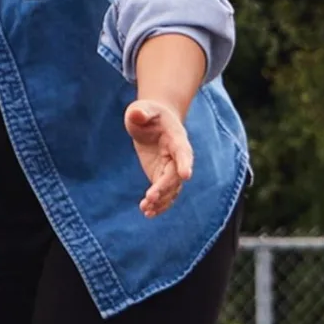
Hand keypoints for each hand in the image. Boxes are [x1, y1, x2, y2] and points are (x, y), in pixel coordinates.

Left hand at [125, 98, 193, 216]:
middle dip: (164, 187)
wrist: (155, 121)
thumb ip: (140, 112)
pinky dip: (159, 204)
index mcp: (176, 137)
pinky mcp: (162, 175)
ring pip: (172, 188)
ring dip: (161, 200)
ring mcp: (171, 167)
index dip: (185, 162)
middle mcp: (178, 155)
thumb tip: (136, 114)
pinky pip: (165, 193)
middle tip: (150, 198)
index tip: (186, 175)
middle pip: (175, 174)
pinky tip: (148, 213)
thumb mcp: (141, 109)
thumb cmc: (148, 113)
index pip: (183, 151)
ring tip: (146, 210)